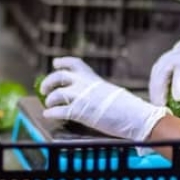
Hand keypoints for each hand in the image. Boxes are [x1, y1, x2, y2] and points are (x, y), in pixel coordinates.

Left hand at [39, 57, 167, 140]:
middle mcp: (85, 84)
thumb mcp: (109, 91)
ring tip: (49, 105)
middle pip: (59, 76)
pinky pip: (59, 111)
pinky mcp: (80, 112)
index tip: (55, 63)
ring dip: (50, 100)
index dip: (62, 62)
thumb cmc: (127, 107)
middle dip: (48, 81)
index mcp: (93, 78)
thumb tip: (88, 94)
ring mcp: (82, 98)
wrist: (135, 116)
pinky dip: (51, 113)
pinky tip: (48, 115)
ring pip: (56, 94)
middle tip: (44, 89)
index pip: (74, 63)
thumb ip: (95, 89)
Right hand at [149, 38, 179, 107]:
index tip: (178, 99)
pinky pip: (152, 86)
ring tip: (161, 114)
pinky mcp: (154, 71)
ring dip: (155, 99)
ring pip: (154, 83)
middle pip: (161, 78)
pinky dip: (155, 97)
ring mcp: (160, 65)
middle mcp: (169, 60)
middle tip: (165, 112)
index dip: (179, 84)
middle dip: (160, 96)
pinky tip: (159, 109)